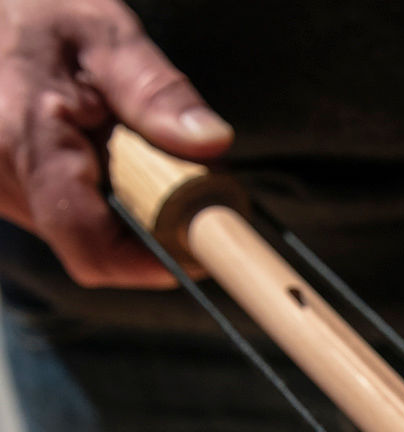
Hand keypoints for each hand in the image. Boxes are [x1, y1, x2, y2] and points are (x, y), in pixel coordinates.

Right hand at [0, 0, 230, 286]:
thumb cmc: (36, 8)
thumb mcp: (105, 36)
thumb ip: (157, 93)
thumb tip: (211, 142)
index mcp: (27, 144)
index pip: (94, 249)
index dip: (151, 263)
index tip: (196, 248)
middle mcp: (3, 179)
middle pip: (93, 245)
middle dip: (143, 224)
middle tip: (173, 178)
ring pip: (78, 233)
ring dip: (116, 208)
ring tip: (123, 151)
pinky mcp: (1, 188)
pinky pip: (59, 213)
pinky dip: (91, 195)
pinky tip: (96, 154)